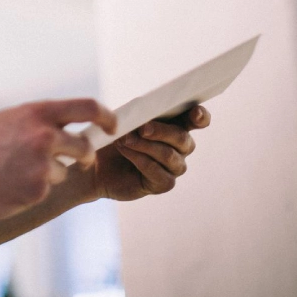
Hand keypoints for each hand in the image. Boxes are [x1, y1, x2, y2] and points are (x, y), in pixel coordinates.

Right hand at [0, 98, 117, 222]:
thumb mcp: (10, 120)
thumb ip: (41, 122)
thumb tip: (72, 127)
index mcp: (36, 113)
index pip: (88, 107)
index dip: (107, 117)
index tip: (112, 126)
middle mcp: (43, 135)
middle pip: (85, 146)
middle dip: (84, 156)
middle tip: (76, 160)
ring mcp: (41, 164)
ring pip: (64, 171)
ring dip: (48, 175)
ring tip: (15, 172)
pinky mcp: (36, 190)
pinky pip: (47, 190)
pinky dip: (32, 190)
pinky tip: (10, 185)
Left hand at [89, 106, 210, 201]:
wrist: (97, 161)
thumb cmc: (115, 134)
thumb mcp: (126, 118)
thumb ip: (140, 114)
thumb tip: (146, 117)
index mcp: (176, 123)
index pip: (198, 120)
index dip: (200, 116)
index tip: (195, 113)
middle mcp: (180, 146)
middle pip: (183, 138)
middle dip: (162, 131)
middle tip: (142, 128)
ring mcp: (174, 166)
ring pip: (170, 156)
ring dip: (146, 146)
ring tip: (124, 140)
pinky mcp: (163, 183)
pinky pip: (158, 172)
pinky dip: (139, 159)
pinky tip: (125, 151)